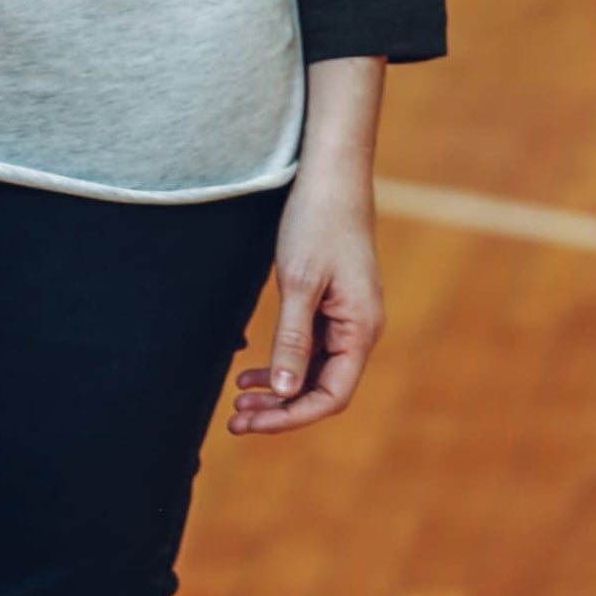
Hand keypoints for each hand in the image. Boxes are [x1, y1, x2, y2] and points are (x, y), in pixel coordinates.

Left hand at [228, 55, 386, 435]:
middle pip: (321, 389)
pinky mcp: (331, 303)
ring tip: (237, 400)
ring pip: (312, 370)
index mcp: (360, 329)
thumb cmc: (317, 222)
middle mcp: (359, 330)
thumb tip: (284, 392)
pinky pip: (309, 347)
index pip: (331, 396)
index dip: (291, 417)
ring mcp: (346, 317)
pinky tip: (251, 370)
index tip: (252, 422)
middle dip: (279, 409)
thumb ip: (292, 339)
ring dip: (277, 389)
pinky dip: (282, 362)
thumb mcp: (299, 282)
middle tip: (234, 420)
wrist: (331, 173)